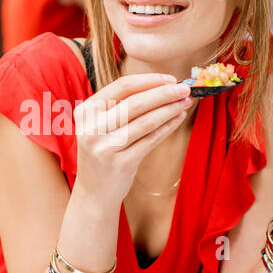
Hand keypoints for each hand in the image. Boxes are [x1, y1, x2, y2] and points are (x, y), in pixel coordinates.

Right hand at [72, 73, 192, 206]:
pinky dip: (167, 127)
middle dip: (164, 93)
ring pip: (145, 121)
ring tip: (185, 102)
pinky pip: (150, 140)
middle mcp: (92, 128)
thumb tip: (161, 85)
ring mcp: (105, 147)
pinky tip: (178, 119)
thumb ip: (121, 106)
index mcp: (86, 111)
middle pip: (135, 102)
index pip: (121, 86)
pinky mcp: (120, 163)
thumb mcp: (101, 126)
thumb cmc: (103, 153)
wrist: (93, 194)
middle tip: (185, 88)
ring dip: (169, 109)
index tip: (170, 79)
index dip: (149, 80)